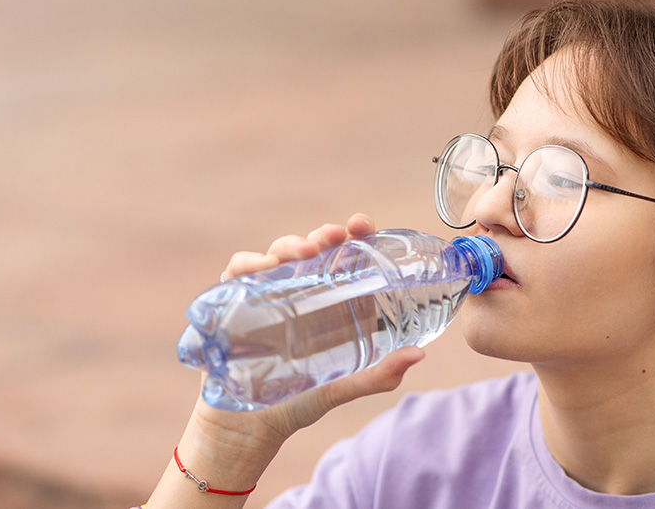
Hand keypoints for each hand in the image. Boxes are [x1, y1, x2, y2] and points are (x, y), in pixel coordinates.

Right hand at [204, 213, 424, 443]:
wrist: (246, 429)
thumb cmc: (296, 405)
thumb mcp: (341, 388)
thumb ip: (378, 376)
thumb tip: (418, 355)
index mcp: (330, 302)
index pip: (343, 257)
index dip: (354, 236)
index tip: (362, 226)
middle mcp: (299, 291)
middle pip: (312, 249)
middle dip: (323, 235)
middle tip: (335, 237)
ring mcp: (267, 294)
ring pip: (277, 253)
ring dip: (290, 244)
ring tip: (305, 251)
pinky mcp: (236, 302)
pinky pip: (239, 271)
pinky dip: (249, 262)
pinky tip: (262, 266)